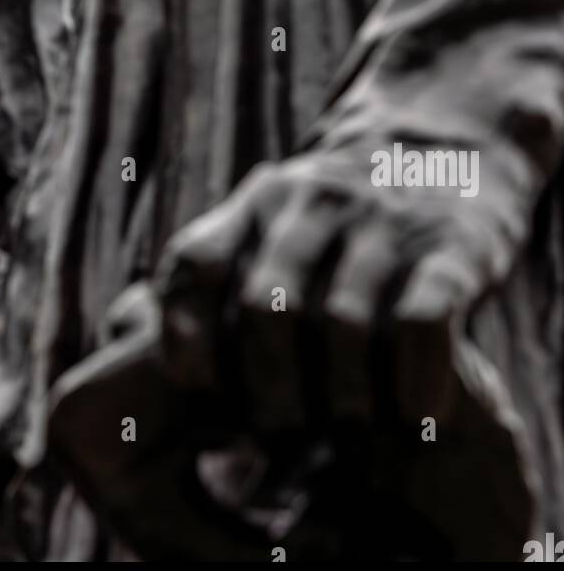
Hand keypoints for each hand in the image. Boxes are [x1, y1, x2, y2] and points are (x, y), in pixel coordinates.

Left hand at [155, 154, 513, 435]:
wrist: (448, 139)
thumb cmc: (338, 219)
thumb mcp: (269, 220)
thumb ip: (209, 269)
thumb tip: (117, 325)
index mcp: (256, 201)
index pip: (195, 262)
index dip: (183, 335)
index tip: (197, 390)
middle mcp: (313, 202)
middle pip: (266, 307)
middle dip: (266, 388)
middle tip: (281, 431)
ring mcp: (384, 221)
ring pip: (343, 325)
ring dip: (340, 397)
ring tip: (345, 425)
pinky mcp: (453, 245)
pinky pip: (423, 323)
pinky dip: (413, 380)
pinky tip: (412, 413)